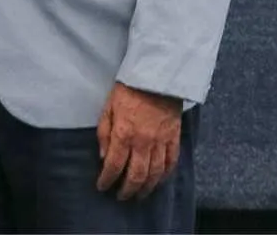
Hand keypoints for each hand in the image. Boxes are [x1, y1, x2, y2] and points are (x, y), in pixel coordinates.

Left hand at [95, 82, 182, 200]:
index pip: (114, 165)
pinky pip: (171, 163)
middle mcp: (143, 142)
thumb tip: (104, 158)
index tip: (102, 187)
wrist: (156, 78)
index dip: (107, 179)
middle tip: (121, 197)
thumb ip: (104, 134)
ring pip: (155, 174)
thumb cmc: (127, 91)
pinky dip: (165, 176)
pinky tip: (158, 181)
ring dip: (146, 188)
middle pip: (136, 175)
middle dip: (127, 190)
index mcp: (124, 134)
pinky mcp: (174, 139)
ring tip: (139, 195)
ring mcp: (161, 142)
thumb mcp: (107, 109)